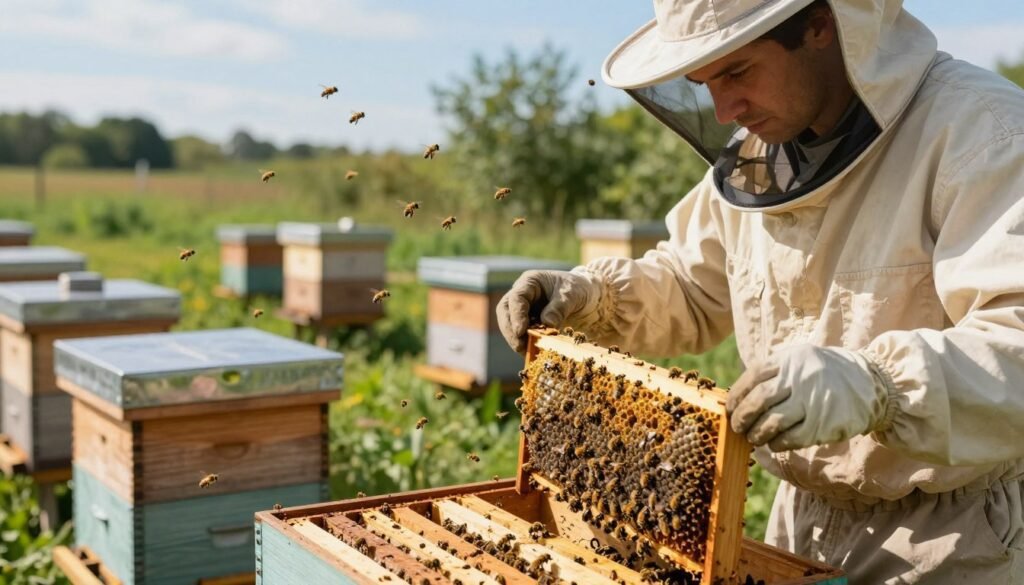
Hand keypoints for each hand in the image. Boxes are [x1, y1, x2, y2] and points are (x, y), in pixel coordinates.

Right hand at [496, 270, 599, 353]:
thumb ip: (559, 307)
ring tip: (526, 352)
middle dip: (509, 330)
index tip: (520, 331)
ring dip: (516, 340)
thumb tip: (548, 324)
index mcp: (530, 282)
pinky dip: (526, 343)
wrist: (586, 296)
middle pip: (505, 312)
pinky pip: (522, 334)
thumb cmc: (577, 289)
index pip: (516, 298)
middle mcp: (522, 295)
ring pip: (510, 325)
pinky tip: (533, 353)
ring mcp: (524, 310)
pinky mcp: (529, 323)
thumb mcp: (572, 294)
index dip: (516, 315)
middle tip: (519, 346)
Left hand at [726, 344, 891, 450]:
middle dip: (742, 417)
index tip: (730, 409)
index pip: (752, 377)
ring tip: (754, 437)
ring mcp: (812, 401)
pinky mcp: (823, 424)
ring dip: (757, 433)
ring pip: (772, 422)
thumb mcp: (799, 361)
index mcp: (790, 360)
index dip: (737, 396)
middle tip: (738, 427)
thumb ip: (772, 374)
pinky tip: (774, 443)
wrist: (870, 384)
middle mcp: (800, 379)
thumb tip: (739, 399)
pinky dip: (776, 443)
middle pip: (759, 400)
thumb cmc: (823, 375)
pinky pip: (790, 438)